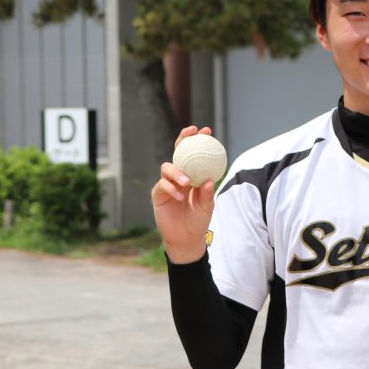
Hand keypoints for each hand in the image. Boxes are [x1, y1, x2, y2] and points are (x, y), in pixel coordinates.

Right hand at [151, 125, 216, 263]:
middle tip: (191, 133)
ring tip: (187, 181)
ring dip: (177, 172)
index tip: (207, 131)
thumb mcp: (207, 207)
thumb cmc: (198, 219)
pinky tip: (179, 194)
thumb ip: (207, 194)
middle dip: (183, 139)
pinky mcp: (158, 194)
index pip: (195, 154)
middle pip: (178, 153)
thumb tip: (210, 180)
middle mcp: (179, 176)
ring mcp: (167, 183)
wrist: (186, 237)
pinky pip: (162, 186)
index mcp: (193, 175)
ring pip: (168, 168)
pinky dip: (171, 188)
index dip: (198, 140)